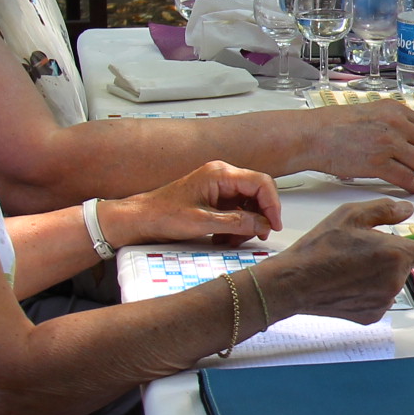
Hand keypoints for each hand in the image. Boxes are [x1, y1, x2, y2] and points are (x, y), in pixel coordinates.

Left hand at [111, 160, 281, 246]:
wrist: (140, 219)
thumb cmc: (163, 215)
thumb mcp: (203, 223)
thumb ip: (238, 222)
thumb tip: (263, 224)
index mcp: (220, 174)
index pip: (261, 183)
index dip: (272, 205)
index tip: (273, 225)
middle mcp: (222, 175)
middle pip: (257, 193)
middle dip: (259, 216)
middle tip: (256, 236)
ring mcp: (218, 185)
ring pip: (248, 203)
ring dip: (246, 224)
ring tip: (231, 240)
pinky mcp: (214, 197)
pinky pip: (236, 209)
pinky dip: (235, 225)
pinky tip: (223, 237)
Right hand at [258, 197, 413, 324]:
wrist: (294, 283)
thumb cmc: (320, 247)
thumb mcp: (351, 214)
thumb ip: (385, 210)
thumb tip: (407, 210)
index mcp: (396, 254)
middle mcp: (395, 280)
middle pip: (409, 266)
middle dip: (394, 257)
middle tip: (366, 249)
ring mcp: (384, 301)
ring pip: (393, 282)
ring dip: (381, 274)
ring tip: (351, 266)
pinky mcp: (372, 316)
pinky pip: (380, 299)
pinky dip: (370, 291)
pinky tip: (347, 283)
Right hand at [300, 99, 413, 190]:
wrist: (312, 135)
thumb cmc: (334, 127)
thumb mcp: (370, 113)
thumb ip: (392, 123)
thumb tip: (411, 141)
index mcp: (395, 110)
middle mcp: (396, 124)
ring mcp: (388, 143)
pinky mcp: (378, 163)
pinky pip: (407, 177)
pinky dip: (413, 186)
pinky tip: (411, 189)